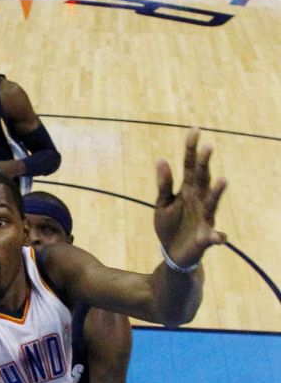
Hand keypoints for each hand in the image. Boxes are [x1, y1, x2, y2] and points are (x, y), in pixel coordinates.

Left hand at [155, 129, 226, 267]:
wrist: (172, 252)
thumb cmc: (169, 225)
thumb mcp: (162, 204)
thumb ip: (163, 185)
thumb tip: (161, 159)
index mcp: (187, 190)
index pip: (189, 166)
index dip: (191, 149)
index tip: (194, 130)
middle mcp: (199, 200)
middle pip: (202, 179)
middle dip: (204, 164)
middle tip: (207, 147)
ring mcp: (204, 218)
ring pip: (212, 203)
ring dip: (217, 193)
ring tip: (222, 180)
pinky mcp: (204, 238)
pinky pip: (212, 237)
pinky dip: (216, 237)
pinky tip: (218, 237)